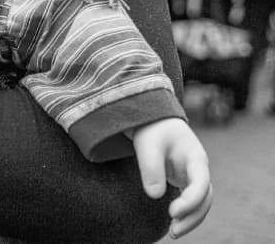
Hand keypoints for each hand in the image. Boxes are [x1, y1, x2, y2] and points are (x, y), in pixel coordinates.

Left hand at [132, 117, 211, 238]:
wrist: (154, 120)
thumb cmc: (152, 130)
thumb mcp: (147, 144)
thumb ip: (151, 168)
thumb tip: (154, 196)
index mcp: (196, 157)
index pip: (201, 184)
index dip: (190, 201)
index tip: (172, 212)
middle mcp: (199, 169)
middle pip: (205, 198)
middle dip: (192, 216)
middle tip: (173, 231)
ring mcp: (193, 176)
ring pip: (200, 202)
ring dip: (190, 218)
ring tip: (173, 233)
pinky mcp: (185, 181)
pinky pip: (190, 200)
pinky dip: (184, 212)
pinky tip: (173, 223)